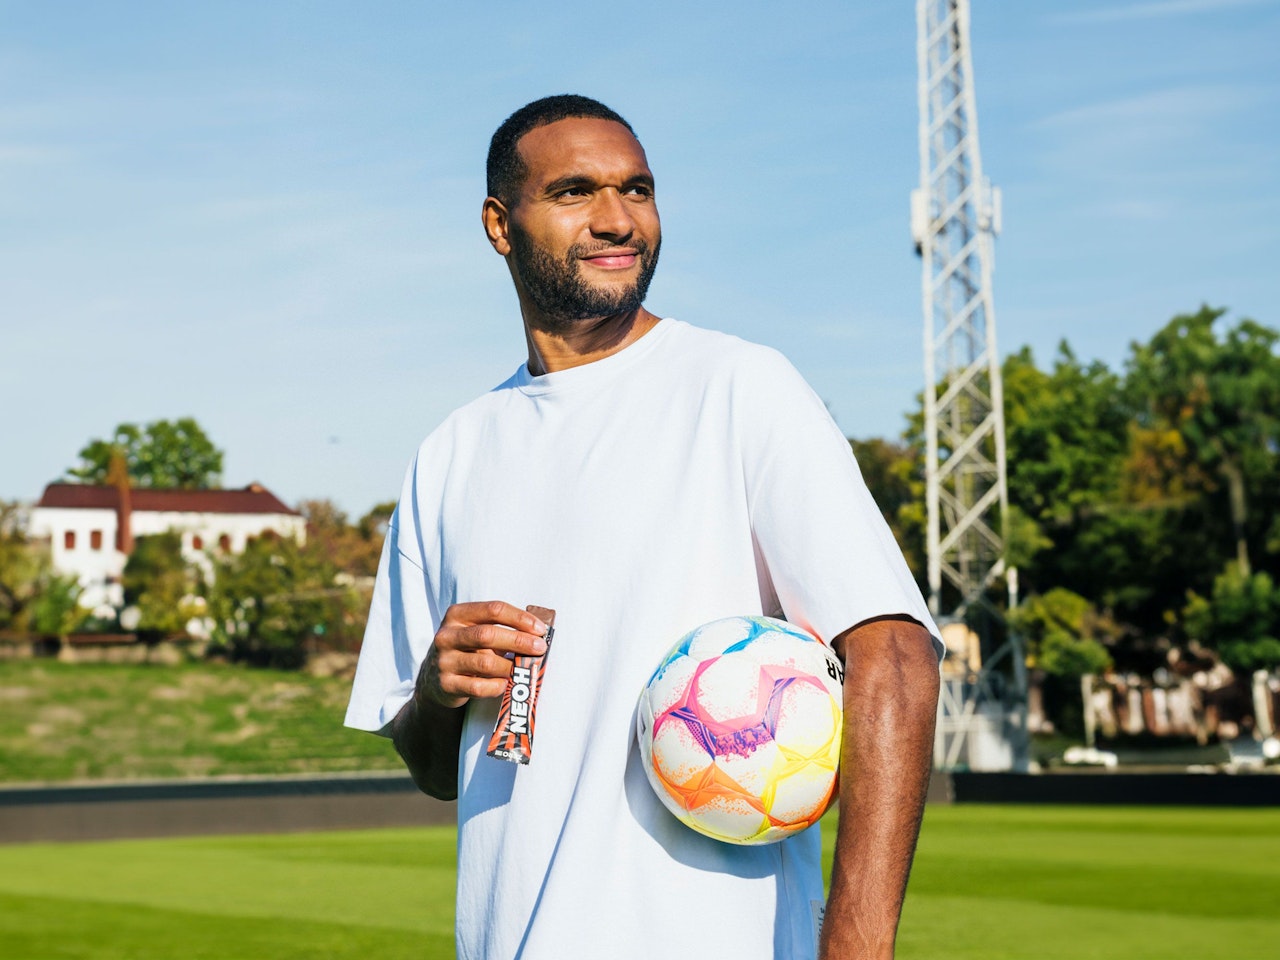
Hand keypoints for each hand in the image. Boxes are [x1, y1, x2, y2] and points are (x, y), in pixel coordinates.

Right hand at [417, 601, 549, 710]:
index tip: (540, 629)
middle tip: (540, 648)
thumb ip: (501, 629)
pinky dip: (497, 686)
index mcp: (457, 615)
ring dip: (510, 666)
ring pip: (485, 662)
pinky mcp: (446, 684)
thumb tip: (538, 634)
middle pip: (488, 634)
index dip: (519, 618)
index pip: (493, 609)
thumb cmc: (465, 650)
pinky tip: (505, 684)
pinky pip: (478, 687)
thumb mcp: (474, 631)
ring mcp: (444, 661)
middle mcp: (447, 635)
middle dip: (519, 641)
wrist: (433, 680)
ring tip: (524, 668)